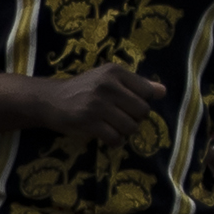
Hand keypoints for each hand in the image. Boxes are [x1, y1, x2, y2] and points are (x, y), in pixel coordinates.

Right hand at [26, 65, 166, 152]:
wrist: (50, 100)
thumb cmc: (84, 89)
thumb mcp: (108, 80)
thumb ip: (136, 84)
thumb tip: (163, 91)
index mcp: (115, 72)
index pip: (147, 92)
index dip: (142, 103)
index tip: (128, 106)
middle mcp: (108, 85)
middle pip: (142, 111)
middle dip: (135, 119)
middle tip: (120, 118)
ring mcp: (98, 104)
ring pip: (131, 127)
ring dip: (125, 132)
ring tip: (113, 126)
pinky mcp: (89, 122)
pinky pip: (116, 139)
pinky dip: (115, 141)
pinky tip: (107, 135)